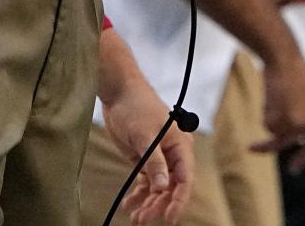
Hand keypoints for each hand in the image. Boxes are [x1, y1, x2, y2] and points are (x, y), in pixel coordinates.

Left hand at [102, 87, 193, 225]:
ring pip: (158, 188)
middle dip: (159, 205)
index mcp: (180, 145)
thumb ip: (154, 162)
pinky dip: (139, 194)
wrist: (118, 92)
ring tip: (135, 217)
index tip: (169, 218)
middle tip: (142, 219)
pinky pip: (146, 182)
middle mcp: (173, 154)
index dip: (179, 200)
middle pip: (171, 187)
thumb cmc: (136, 107)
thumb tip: (163, 187)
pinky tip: (129, 205)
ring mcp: (158, 157)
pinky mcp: (144, 158)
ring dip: (148, 203)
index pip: (185, 179)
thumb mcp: (144, 135)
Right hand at [253, 52, 304, 173]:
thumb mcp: (303, 95)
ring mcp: (297, 124)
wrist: (284, 56)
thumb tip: (285, 134)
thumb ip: (300, 115)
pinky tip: (271, 94)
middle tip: (251, 148)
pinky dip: (264, 110)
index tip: (293, 169)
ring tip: (271, 96)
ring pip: (273, 131)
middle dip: (267, 147)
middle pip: (286, 142)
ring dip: (267, 115)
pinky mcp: (283, 121)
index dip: (303, 157)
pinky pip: (266, 124)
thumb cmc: (291, 70)